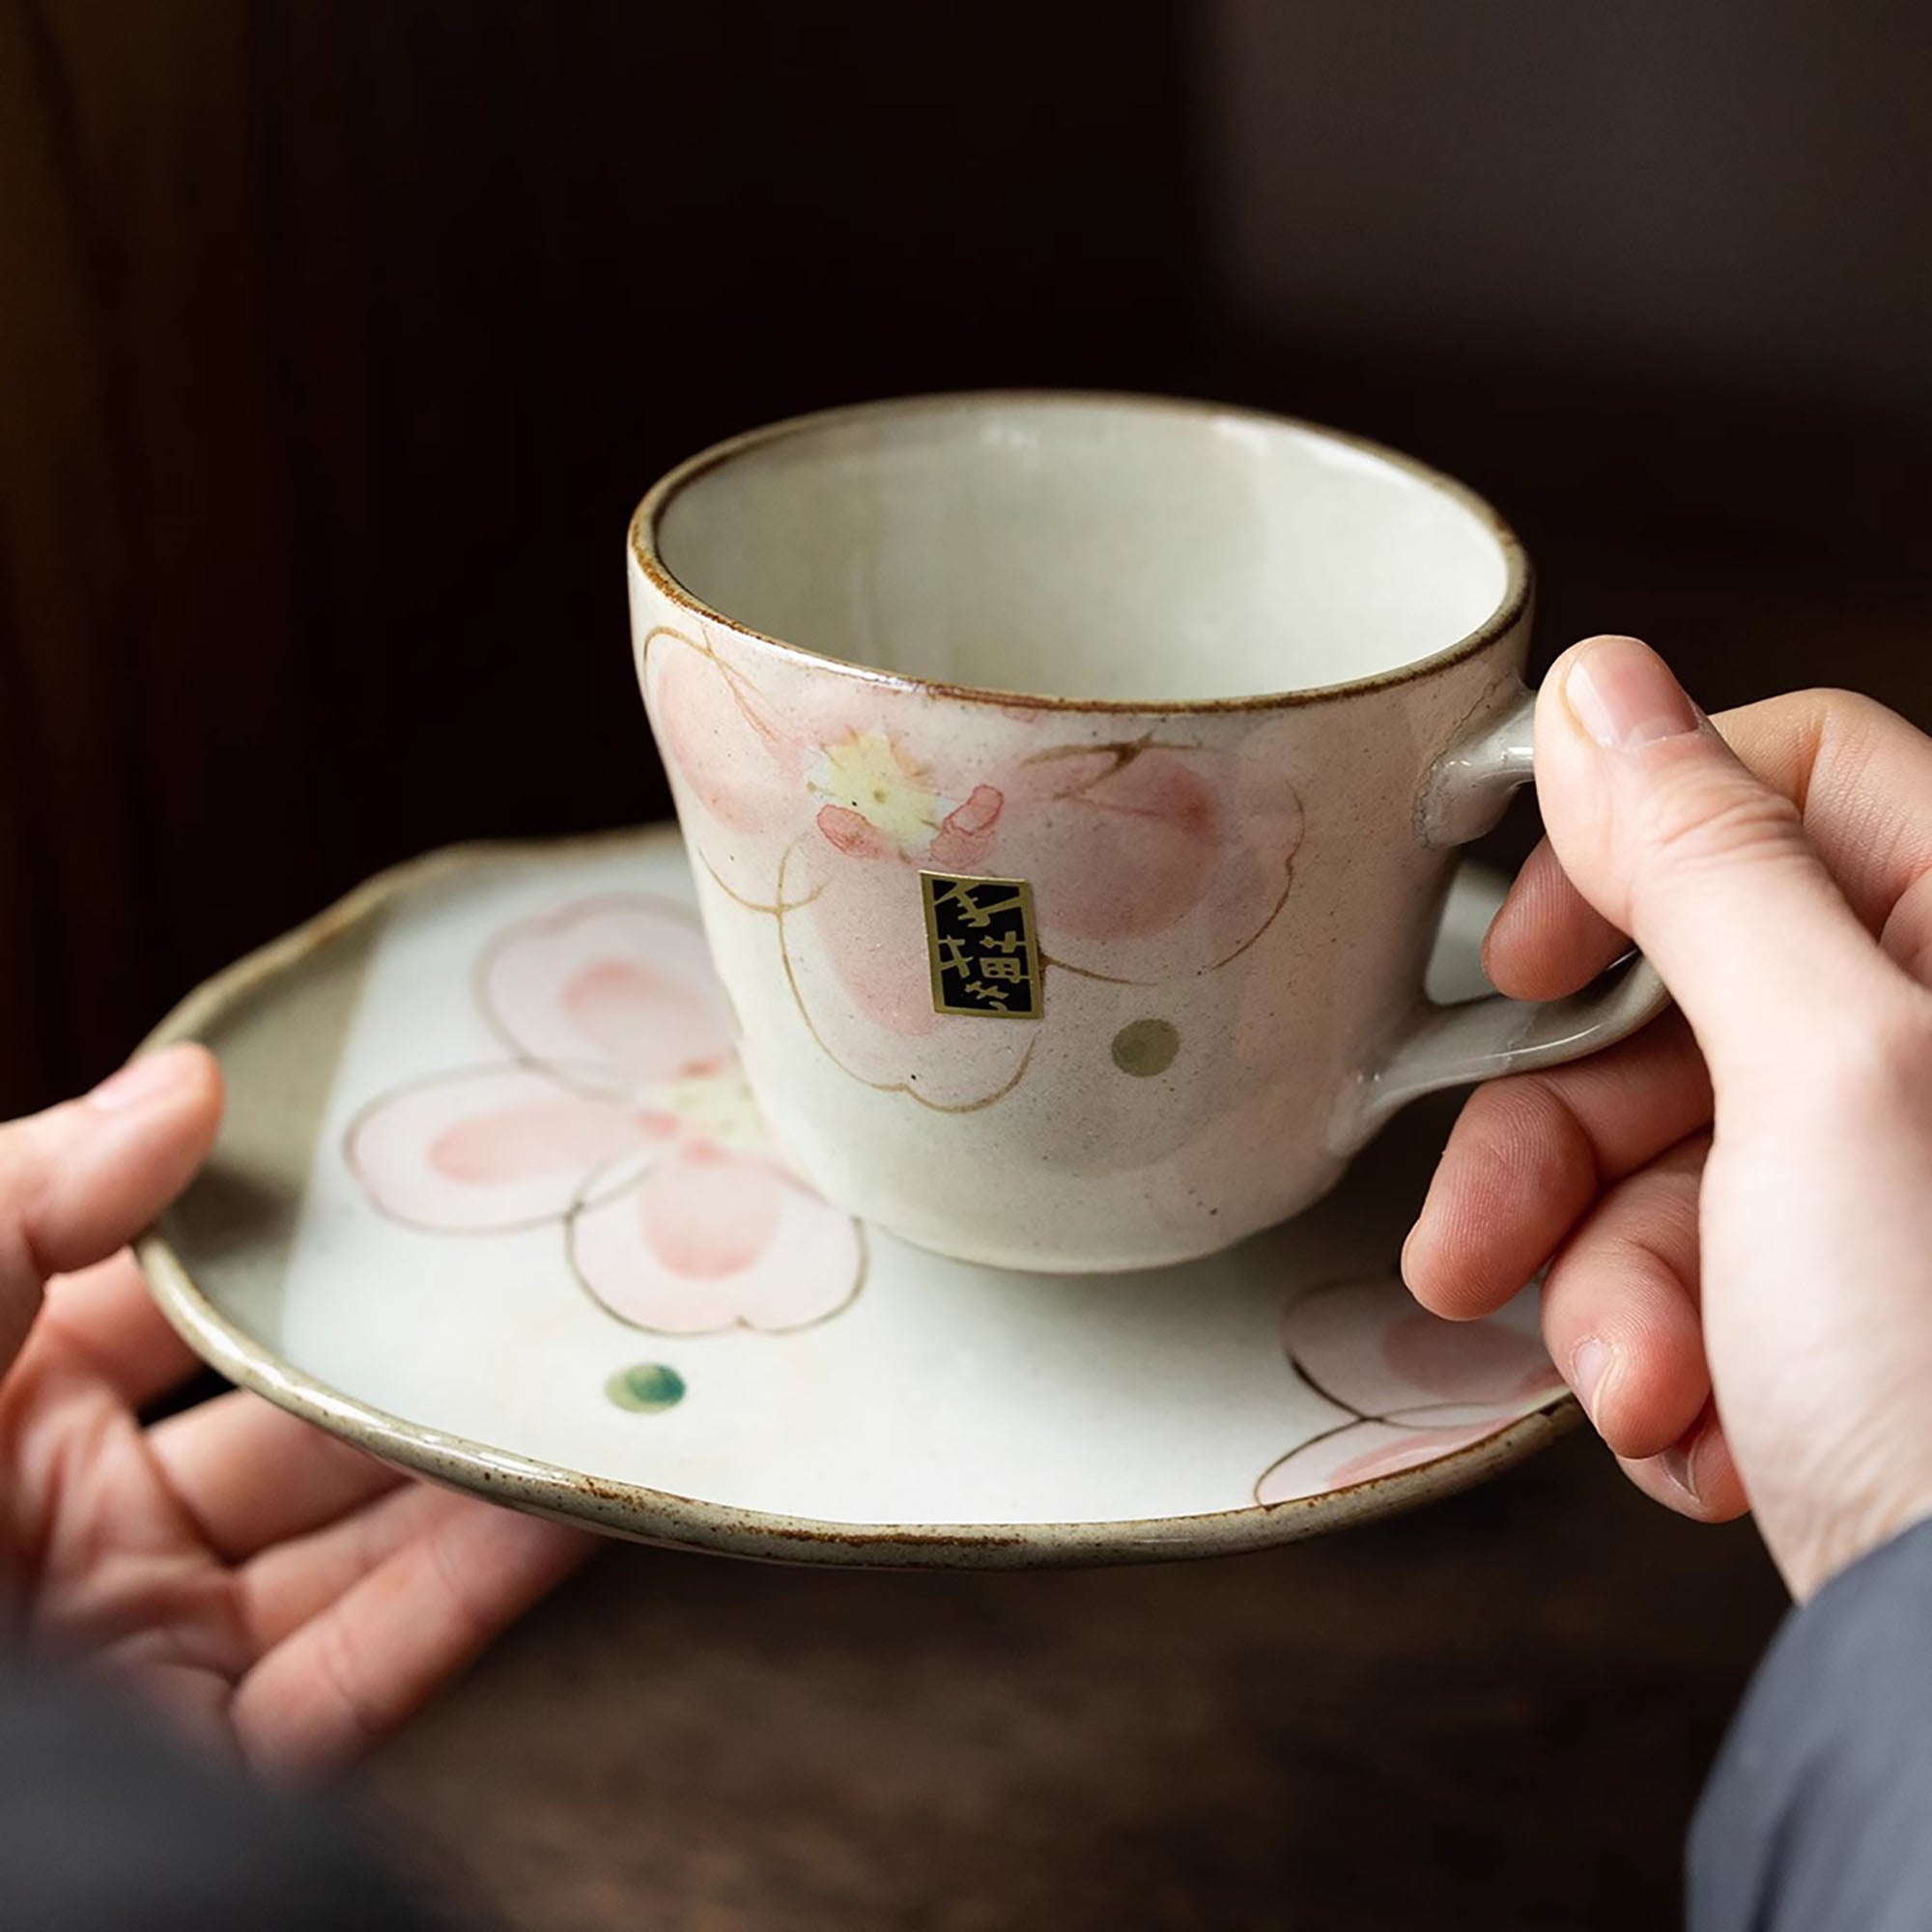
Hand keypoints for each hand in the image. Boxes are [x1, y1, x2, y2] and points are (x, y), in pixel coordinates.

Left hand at [0, 1044, 591, 1775]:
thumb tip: (185, 1084)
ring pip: (354, 1529)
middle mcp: (75, 1518)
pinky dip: (480, 1584)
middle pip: (287, 1401)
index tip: (407, 1135)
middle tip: (545, 1245)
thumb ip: (19, 1205)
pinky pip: (372, 1659)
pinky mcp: (218, 1757)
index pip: (162, 1278)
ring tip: (598, 1356)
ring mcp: (152, 1641)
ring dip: (475, 1450)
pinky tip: (569, 1493)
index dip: (277, 1208)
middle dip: (413, 1327)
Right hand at [1405, 635, 1931, 1600]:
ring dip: (1603, 1286)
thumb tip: (1606, 686)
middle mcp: (1930, 1048)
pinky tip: (1703, 1432)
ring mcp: (1883, 1182)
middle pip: (1676, 1000)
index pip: (1780, 779)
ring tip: (1642, 1388)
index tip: (1520, 955)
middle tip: (1481, 1244)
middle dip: (1562, 1147)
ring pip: (1652, 1155)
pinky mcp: (1830, 1303)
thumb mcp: (1822, 1076)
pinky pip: (1677, 1273)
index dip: (1630, 846)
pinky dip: (1656, 1357)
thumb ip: (1704, 865)